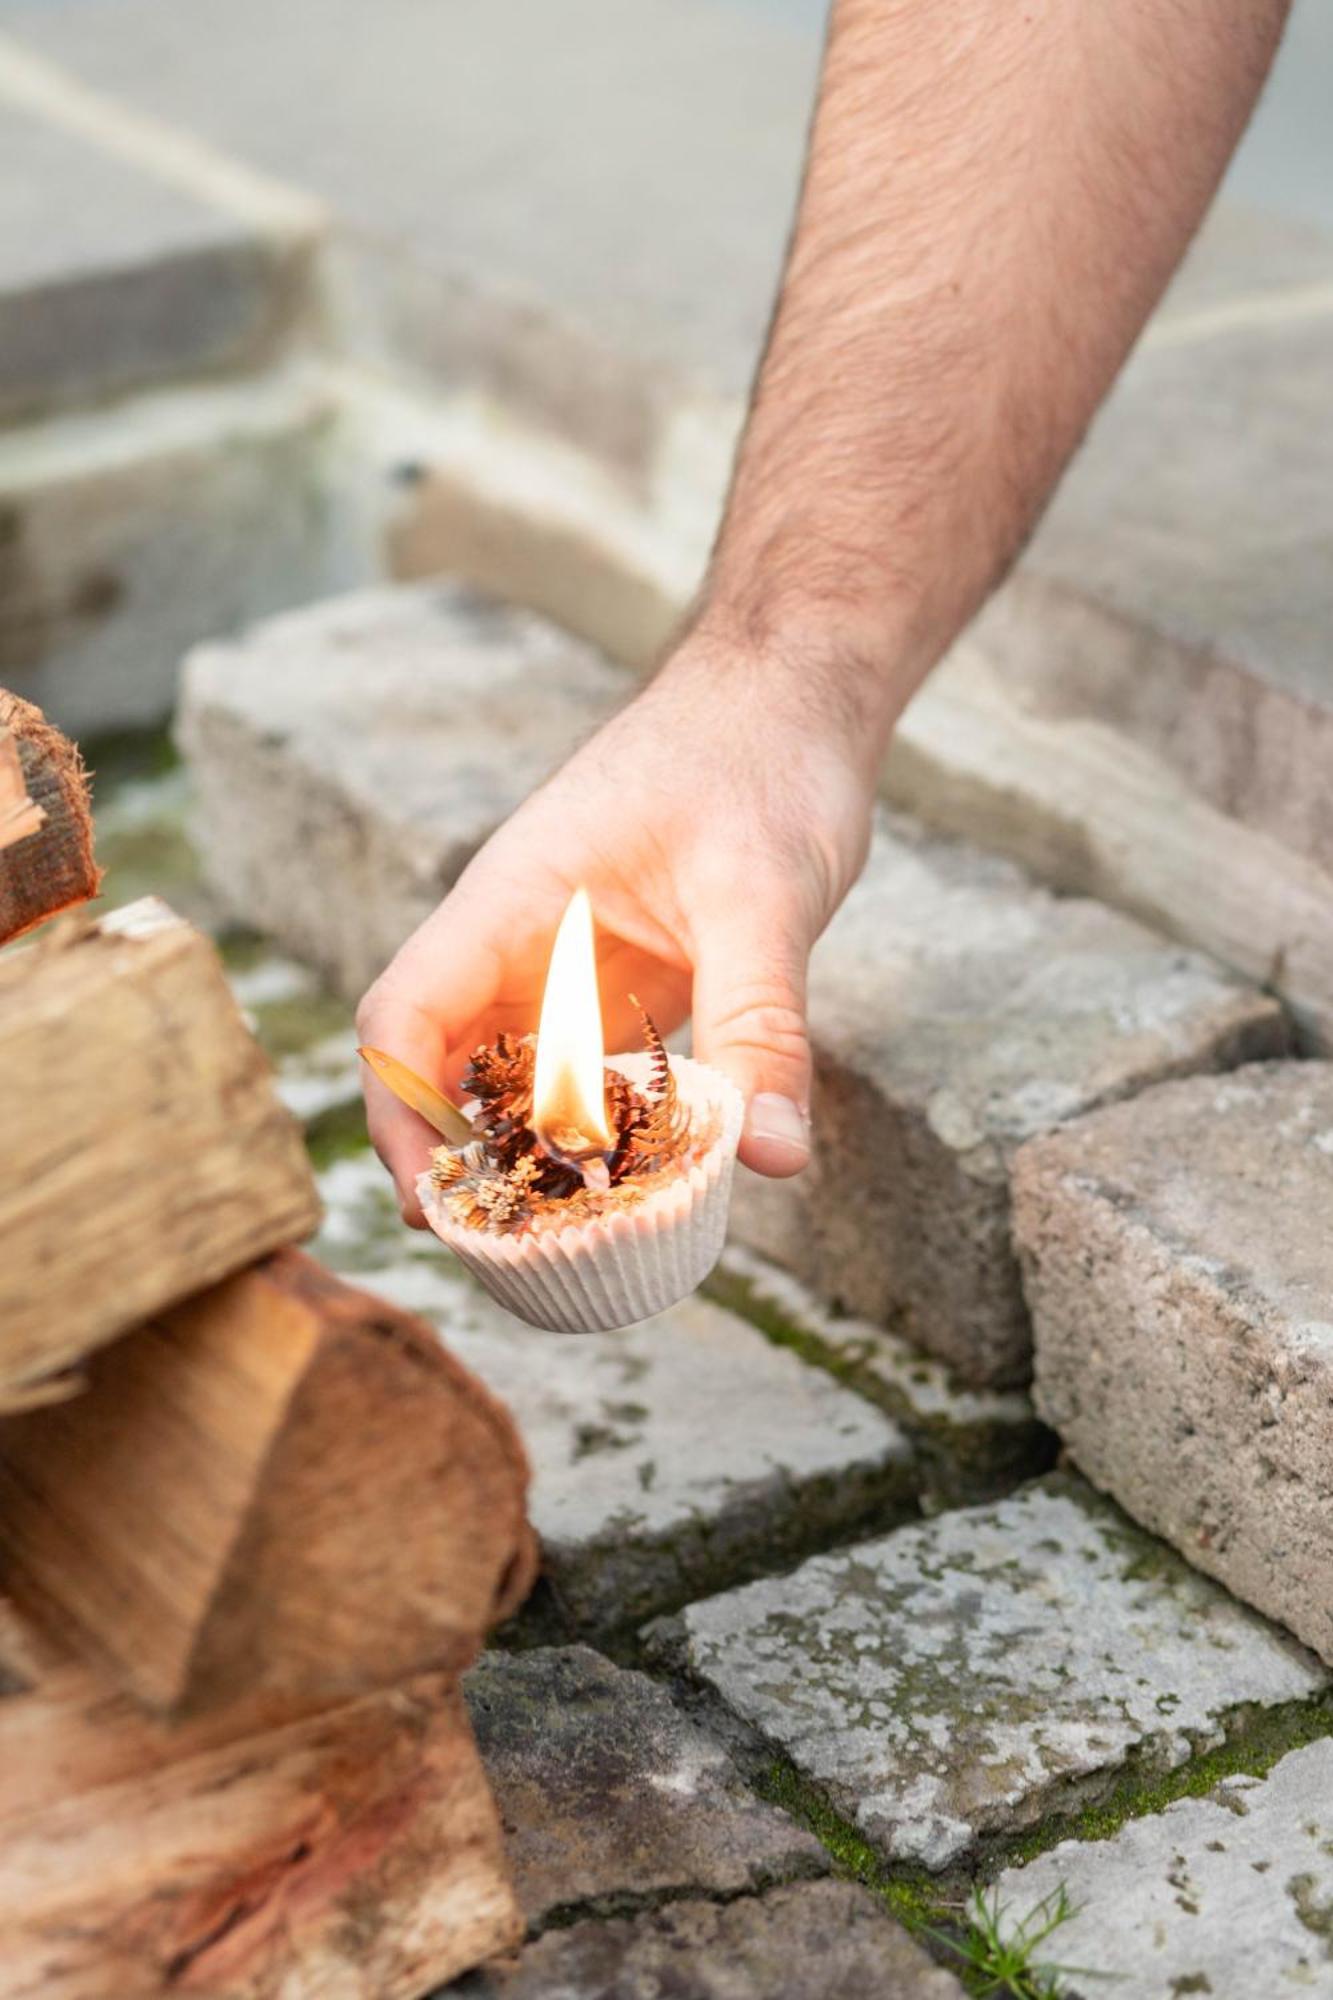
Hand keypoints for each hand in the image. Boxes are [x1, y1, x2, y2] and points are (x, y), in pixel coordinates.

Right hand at [357, 634, 877, 1222]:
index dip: (399, 1116)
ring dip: (524, 1158)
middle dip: (457, 1163)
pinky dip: (592, 1135)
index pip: (405, 1016)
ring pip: (509, 1079)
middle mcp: (522, 940)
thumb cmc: (762, 759)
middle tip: (509, 1259)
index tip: (438, 1205)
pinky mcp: (620, 985)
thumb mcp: (767, 897)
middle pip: (442, 1065)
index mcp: (511, 899)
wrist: (795, 692)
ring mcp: (568, 964)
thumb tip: (773, 1158)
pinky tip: (635, 1189)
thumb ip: (764, 1024)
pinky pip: (580, 1075)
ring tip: (566, 1247)